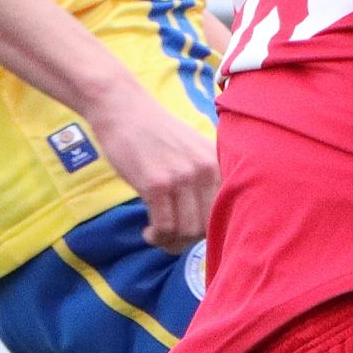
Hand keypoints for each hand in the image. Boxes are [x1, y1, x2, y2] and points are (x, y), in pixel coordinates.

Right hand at [87, 83, 219, 249]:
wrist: (124, 109)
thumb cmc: (155, 133)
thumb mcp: (194, 150)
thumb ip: (207, 179)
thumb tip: (210, 223)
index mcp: (219, 162)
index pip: (229, 211)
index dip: (211, 230)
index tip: (194, 232)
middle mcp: (206, 170)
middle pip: (209, 226)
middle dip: (190, 240)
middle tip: (172, 237)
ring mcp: (182, 177)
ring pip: (188, 231)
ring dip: (172, 242)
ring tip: (159, 235)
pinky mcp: (156, 184)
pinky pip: (165, 227)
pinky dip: (157, 237)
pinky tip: (149, 232)